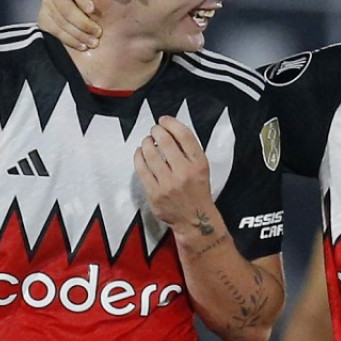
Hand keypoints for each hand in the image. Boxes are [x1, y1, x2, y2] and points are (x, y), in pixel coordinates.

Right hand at [37, 0, 101, 50]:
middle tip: (98, 32)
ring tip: (93, 42)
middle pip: (66, 8)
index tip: (92, 10)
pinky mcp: (42, 19)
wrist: (75, 16)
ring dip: (79, 34)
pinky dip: (70, 40)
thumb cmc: (91, 4)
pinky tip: (82, 45)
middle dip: (83, 23)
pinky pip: (55, 31)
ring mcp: (46, 4)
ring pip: (62, 22)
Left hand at [134, 116, 214, 230]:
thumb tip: (169, 129)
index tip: (164, 120)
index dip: (171, 123)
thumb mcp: (201, 168)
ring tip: (147, 141)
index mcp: (199, 164)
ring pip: (150, 154)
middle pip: (165, 141)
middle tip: (154, 130)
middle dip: (156, 131)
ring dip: (146, 142)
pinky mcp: (154, 194)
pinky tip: (139, 153)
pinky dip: (138, 157)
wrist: (195, 220)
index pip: (184, 135)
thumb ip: (189, 151)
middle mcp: (184, 173)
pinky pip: (141, 170)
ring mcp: (168, 184)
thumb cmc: (197, 191)